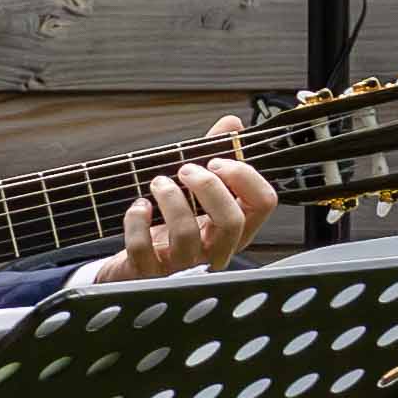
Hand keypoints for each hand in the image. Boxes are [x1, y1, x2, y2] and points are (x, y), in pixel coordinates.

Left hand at [104, 116, 273, 280]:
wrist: (134, 261)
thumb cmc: (170, 225)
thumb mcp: (194, 188)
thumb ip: (214, 154)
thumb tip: (231, 124)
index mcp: (234, 228)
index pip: (263, 203)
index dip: (245, 176)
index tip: (218, 162)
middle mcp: (215, 250)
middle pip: (232, 221)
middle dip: (208, 187)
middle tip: (186, 170)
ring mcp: (183, 265)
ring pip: (187, 234)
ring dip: (170, 198)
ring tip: (158, 183)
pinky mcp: (148, 272)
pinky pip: (144, 248)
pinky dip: (137, 221)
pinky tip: (139, 207)